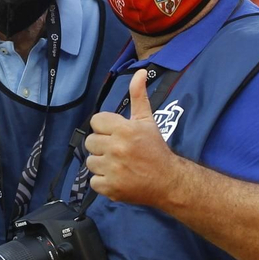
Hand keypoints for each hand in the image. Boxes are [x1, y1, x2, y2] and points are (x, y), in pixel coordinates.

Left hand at [83, 68, 177, 206]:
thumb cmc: (155, 149)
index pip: (96, 121)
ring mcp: (112, 169)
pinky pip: (93, 181)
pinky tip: (117, 178)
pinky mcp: (110, 188)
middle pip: (90, 142)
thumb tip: (140, 71)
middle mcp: (116, 148)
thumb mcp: (147, 120)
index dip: (105, 128)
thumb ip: (139, 95)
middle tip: (118, 151)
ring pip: (90, 162)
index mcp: (124, 130)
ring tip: (118, 165)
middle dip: (102, 146)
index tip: (117, 134)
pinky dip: (103, 181)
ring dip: (102, 164)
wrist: (168, 181)